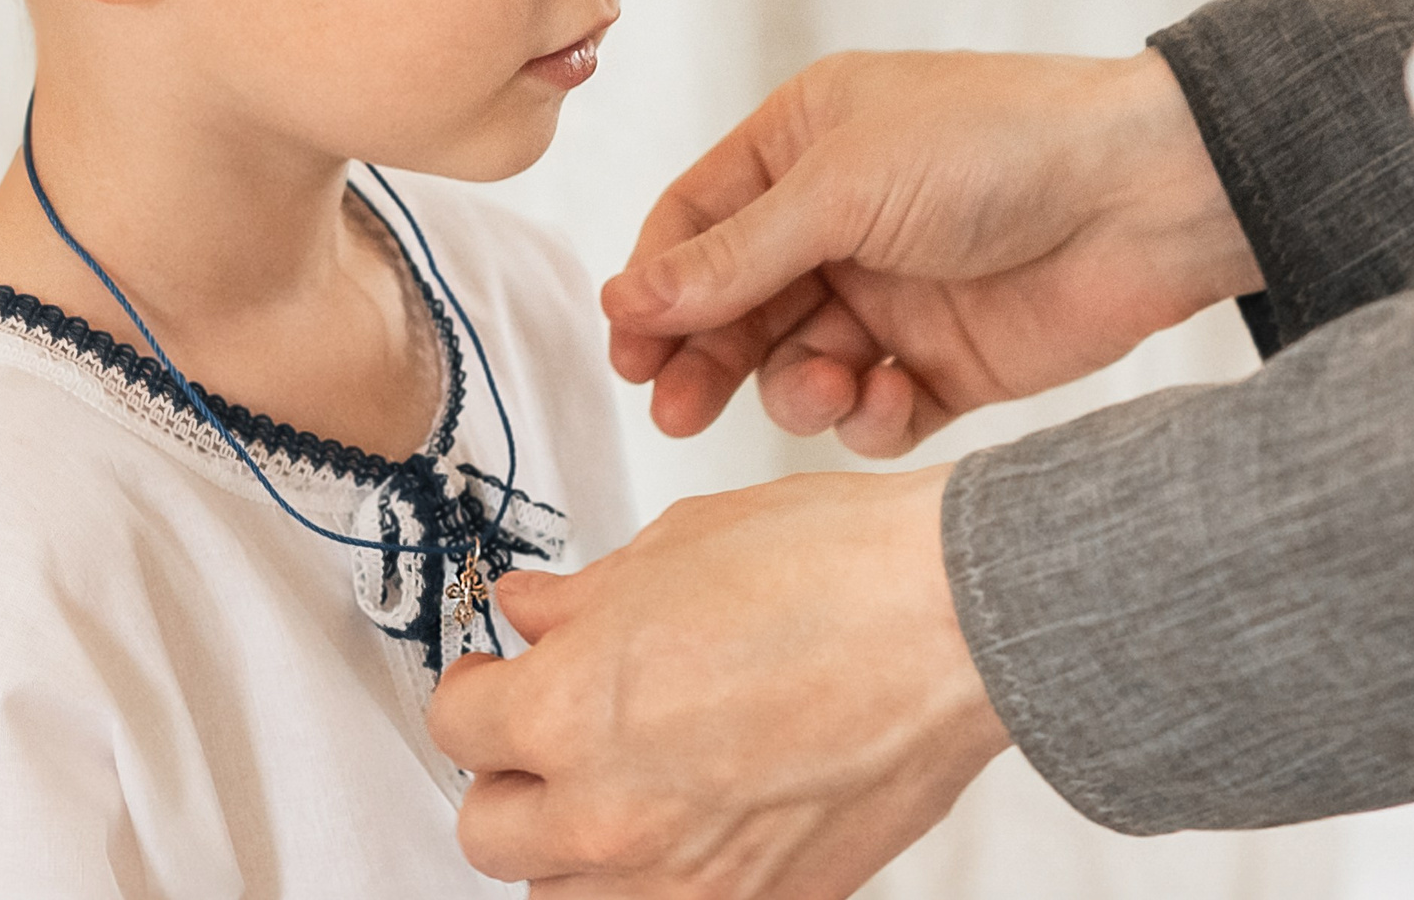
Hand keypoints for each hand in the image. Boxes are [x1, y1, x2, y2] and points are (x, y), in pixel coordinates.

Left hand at [430, 467, 1009, 897]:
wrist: (955, 624)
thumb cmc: (833, 570)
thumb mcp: (674, 548)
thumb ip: (582, 600)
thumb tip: (532, 612)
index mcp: (571, 711)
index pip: (458, 727)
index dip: (476, 689)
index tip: (498, 675)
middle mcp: (611, 813)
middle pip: (489, 832)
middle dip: (509, 776)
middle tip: (546, 732)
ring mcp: (688, 880)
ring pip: (563, 898)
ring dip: (569, 849)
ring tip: (615, 789)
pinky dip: (660, 882)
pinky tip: (691, 824)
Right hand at [602, 50, 1259, 457]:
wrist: (1144, 197)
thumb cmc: (995, 147)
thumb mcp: (841, 187)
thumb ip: (734, 257)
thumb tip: (628, 299)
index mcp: (804, 143)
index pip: (696, 220)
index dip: (657, 284)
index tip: (629, 346)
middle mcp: (839, 218)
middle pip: (735, 304)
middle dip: (705, 355)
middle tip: (674, 407)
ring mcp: (891, 293)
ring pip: (796, 363)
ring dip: (794, 386)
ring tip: (823, 388)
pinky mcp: (942, 362)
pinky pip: (870, 409)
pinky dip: (867, 416)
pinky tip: (888, 398)